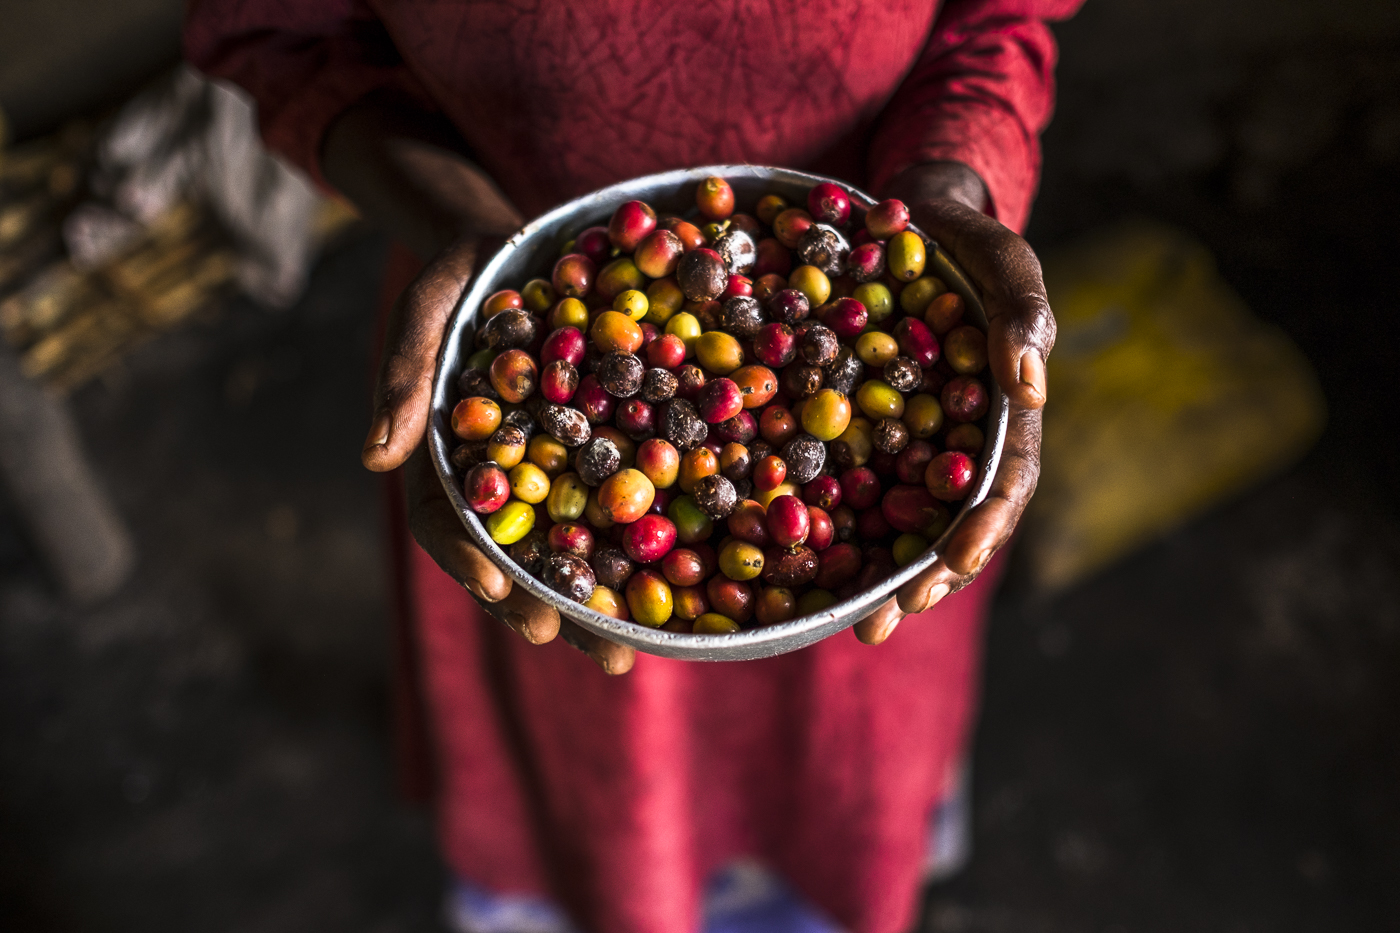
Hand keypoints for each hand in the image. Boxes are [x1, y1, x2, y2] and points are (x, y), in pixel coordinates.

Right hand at [363, 240, 637, 673]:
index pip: (448, 523)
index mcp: (450, 460)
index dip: (469, 559)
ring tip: (633, 651)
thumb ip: (405, 376)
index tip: (497, 589)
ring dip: (604, 602)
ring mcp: (559, 475)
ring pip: (577, 550)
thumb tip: (372, 458)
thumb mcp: (427, 310)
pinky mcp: (609, 455)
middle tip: (584, 650)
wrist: (525, 252)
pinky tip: (688, 582)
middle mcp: (505, 483)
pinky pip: (629, 504)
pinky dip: (653, 545)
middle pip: (519, 559)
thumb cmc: (464, 280)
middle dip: (550, 607)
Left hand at [852, 164, 1053, 643]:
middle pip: (947, 527)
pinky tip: (792, 561)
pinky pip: (842, 484)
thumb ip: (1024, 316)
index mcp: (1002, 420)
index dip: (980, 531)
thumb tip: (1031, 391)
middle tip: (886, 619)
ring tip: (847, 622)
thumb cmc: (970, 246)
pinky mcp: (856, 434)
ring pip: (895, 522)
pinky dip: (825, 524)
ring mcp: (906, 445)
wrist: (912, 220)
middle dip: (921, 579)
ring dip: (875, 575)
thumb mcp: (1006, 264)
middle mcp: (955, 446)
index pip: (1002, 488)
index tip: (953, 565)